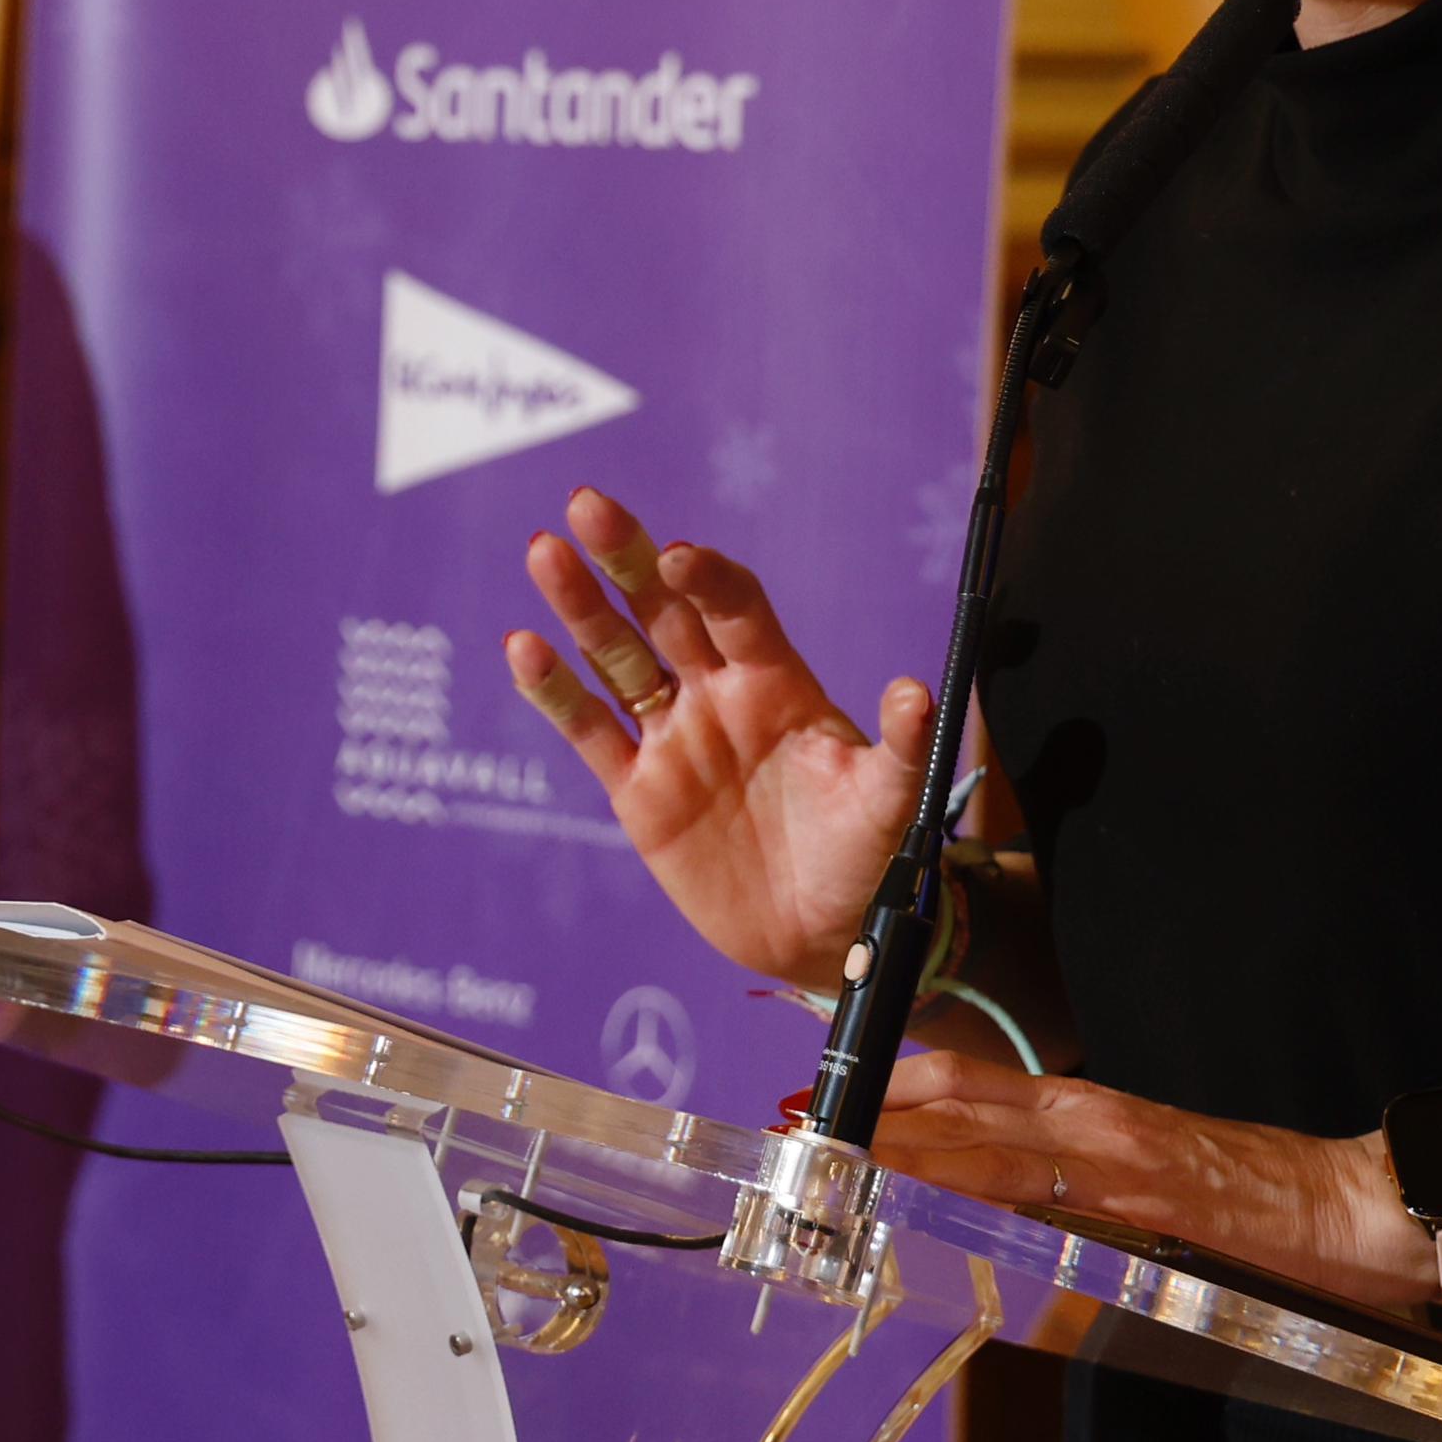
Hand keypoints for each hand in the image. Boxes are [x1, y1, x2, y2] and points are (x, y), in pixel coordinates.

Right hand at [504, 485, 934, 992]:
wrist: (822, 936)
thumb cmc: (867, 861)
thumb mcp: (892, 804)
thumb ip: (901, 748)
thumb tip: (918, 693)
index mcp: (778, 683)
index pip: (734, 608)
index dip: (707, 578)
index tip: (678, 557)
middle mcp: (718, 696)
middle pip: (662, 612)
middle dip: (626, 558)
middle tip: (588, 505)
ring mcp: (673, 739)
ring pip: (616, 657)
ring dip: (580, 607)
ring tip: (544, 553)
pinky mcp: (638, 791)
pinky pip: (589, 732)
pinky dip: (555, 692)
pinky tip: (523, 648)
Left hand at [873, 1048, 1425, 1311]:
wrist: (1354, 1206)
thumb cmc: (1259, 1196)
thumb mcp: (1154, 1178)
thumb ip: (1083, 1181)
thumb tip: (1019, 1203)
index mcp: (1090, 1111)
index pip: (973, 1089)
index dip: (899, 1093)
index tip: (835, 1104)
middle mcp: (1091, 1119)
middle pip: (960, 1104)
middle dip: (878, 1116)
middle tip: (803, 1123)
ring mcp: (1113, 1153)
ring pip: (986, 1138)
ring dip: (905, 1146)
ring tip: (835, 1152)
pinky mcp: (1141, 1194)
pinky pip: (1043, 1187)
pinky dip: (977, 1186)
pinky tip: (929, 1192)